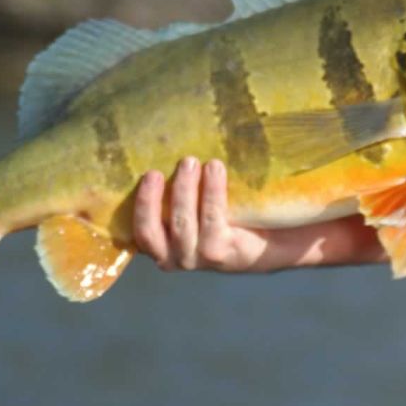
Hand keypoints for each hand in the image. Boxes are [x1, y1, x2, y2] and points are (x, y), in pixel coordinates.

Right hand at [131, 157, 273, 271]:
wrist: (265, 240)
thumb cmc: (220, 218)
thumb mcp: (191, 208)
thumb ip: (174, 192)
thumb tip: (163, 147)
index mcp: (159, 247)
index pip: (140, 233)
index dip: (141, 204)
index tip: (149, 173)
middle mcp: (173, 258)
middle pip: (152, 231)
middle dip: (152, 198)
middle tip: (157, 169)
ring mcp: (196, 258)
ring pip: (182, 223)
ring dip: (184, 188)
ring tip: (190, 161)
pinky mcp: (219, 252)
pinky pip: (211, 218)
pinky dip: (211, 190)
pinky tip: (215, 168)